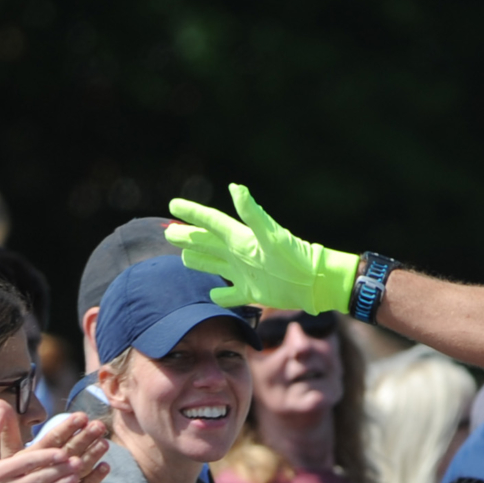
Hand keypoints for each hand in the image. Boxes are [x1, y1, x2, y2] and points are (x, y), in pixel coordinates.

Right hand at [166, 183, 361, 313]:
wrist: (314, 284)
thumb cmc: (294, 257)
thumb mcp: (271, 235)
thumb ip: (252, 213)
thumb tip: (235, 188)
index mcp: (240, 238)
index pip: (210, 222)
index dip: (192, 213)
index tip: (173, 205)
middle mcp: (239, 253)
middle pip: (206, 243)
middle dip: (188, 237)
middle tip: (169, 232)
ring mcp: (244, 273)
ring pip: (213, 265)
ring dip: (197, 260)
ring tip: (183, 257)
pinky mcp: (251, 293)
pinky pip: (229, 294)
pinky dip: (219, 294)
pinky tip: (212, 293)